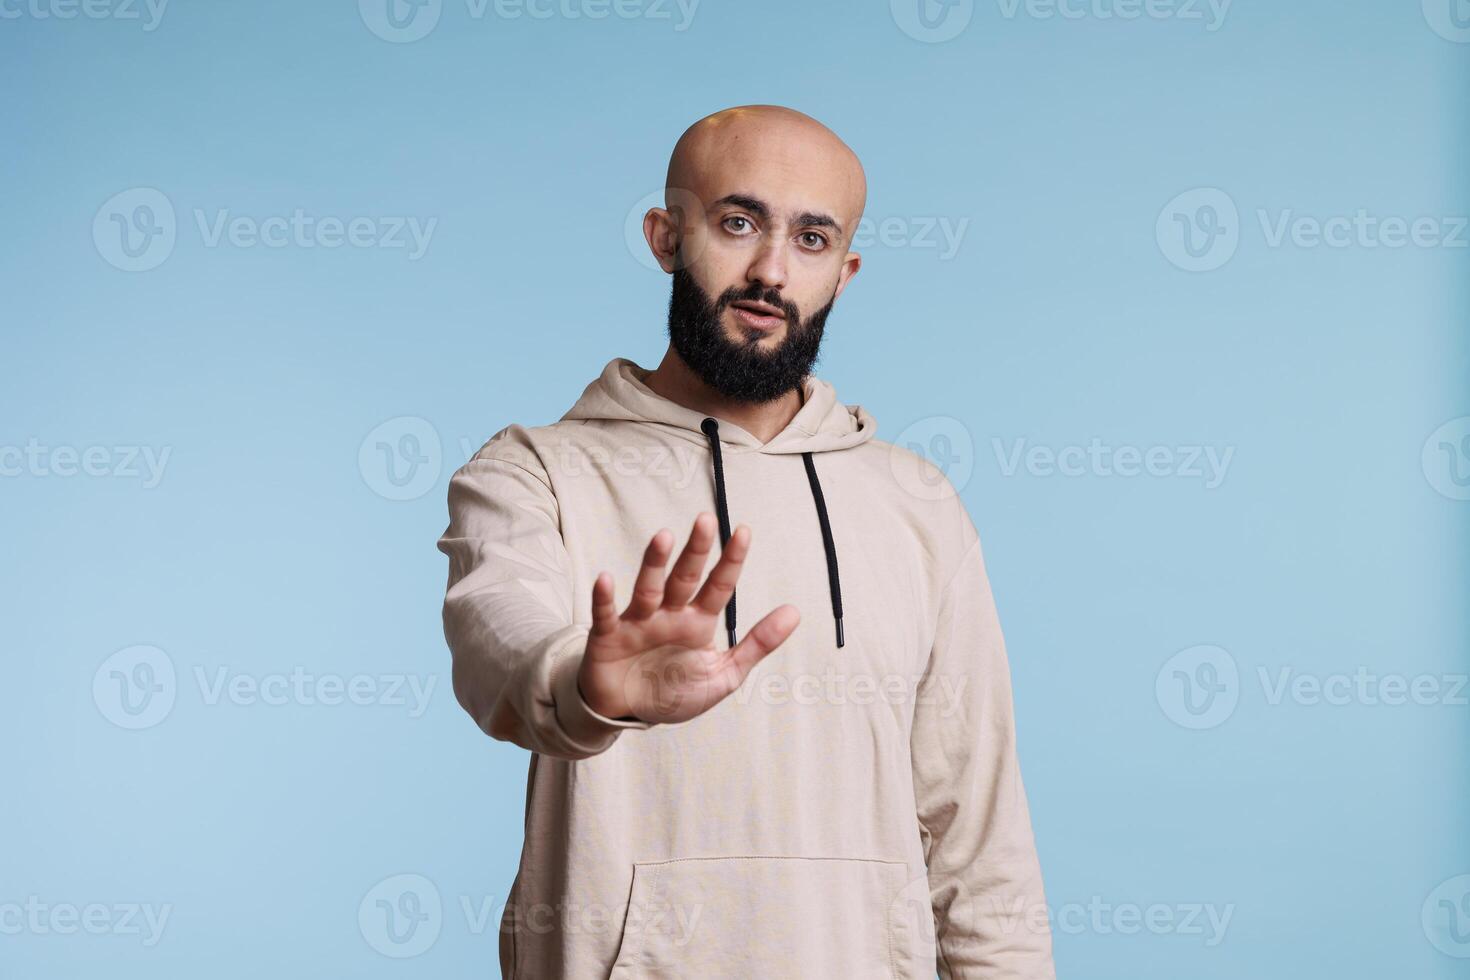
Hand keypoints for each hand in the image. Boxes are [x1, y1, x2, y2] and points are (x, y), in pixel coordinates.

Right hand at [576, 512, 799, 723]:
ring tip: (664, 537)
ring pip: (648, 588)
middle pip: (685, 578)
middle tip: (706, 520)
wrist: (628, 714)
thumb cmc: (674, 691)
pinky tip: (606, 578)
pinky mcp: (608, 637)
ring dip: (655, 564)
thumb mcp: (723, 674)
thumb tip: (795, 612)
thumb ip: (757, 644)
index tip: (744, 531)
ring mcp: (638, 623)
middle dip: (696, 550)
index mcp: (698, 623)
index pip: (719, 586)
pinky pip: (605, 615)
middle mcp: (669, 615)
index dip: (731, 561)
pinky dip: (604, 598)